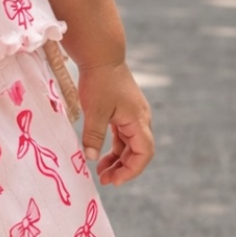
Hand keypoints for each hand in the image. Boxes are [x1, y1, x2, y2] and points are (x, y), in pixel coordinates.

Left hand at [77, 62, 153, 186]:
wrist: (101, 56)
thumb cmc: (99, 81)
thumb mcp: (94, 111)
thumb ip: (93, 136)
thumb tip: (91, 159)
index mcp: (138, 120)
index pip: (144, 153)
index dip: (131, 170)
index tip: (115, 180)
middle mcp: (140, 119)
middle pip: (137, 152)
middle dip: (123, 168)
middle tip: (104, 180)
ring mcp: (133, 116)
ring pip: (129, 145)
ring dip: (117, 160)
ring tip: (101, 172)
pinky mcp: (123, 112)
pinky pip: (122, 136)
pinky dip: (113, 148)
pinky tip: (100, 156)